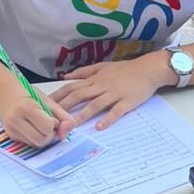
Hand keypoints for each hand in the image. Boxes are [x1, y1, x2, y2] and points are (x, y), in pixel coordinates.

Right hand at [0, 87, 75, 146]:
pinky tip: (33, 128)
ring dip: (43, 138)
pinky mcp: (10, 136)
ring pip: (36, 145)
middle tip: (48, 124)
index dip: (54, 125)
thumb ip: (64, 118)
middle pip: (41, 140)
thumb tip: (65, 135)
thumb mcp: (50, 102)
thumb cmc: (29, 96)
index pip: (47, 127)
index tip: (52, 118)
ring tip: (41, 126)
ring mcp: (11, 129)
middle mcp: (16, 120)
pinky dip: (35, 138)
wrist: (7, 95)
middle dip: (49, 134)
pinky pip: (29, 144)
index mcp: (27, 108)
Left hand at [50, 53, 173, 129]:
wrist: (148, 69)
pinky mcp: (126, 102)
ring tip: (72, 125)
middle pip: (78, 96)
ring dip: (82, 115)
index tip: (45, 105)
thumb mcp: (102, 67)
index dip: (57, 96)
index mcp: (94, 79)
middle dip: (64, 107)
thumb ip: (84, 72)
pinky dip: (108, 119)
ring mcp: (114, 94)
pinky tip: (100, 127)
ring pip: (95, 104)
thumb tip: (66, 76)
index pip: (71, 87)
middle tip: (52, 119)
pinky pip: (116, 111)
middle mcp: (101, 86)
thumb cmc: (126, 69)